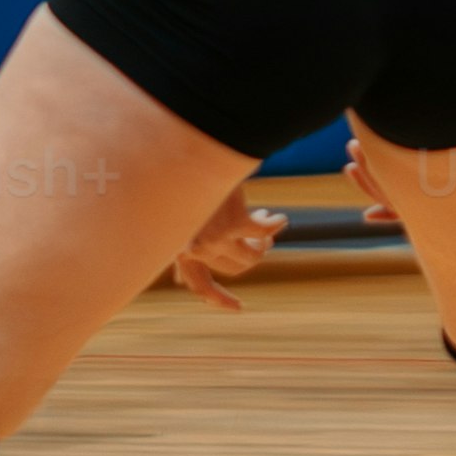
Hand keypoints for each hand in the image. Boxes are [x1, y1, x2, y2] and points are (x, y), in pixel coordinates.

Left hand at [167, 184, 280, 307]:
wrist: (191, 148)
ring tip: (267, 222)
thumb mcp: (177, 220)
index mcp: (177, 248)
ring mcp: (214, 237)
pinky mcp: (234, 223)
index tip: (238, 307)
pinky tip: (279, 217)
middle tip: (262, 241)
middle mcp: (194, 248)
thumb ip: (178, 249)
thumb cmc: (182, 182)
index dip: (218, 298)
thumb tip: (178, 282)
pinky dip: (274, 225)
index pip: (199, 285)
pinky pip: (264, 232)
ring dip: (264, 240)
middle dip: (252, 254)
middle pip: (236, 268)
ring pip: (253, 254)